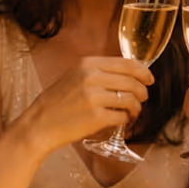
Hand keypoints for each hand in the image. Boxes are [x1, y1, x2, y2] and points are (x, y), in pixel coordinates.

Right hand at [32, 56, 152, 151]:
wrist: (39, 124)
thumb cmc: (57, 102)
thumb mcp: (74, 76)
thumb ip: (98, 72)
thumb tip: (128, 73)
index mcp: (87, 64)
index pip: (126, 64)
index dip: (143, 72)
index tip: (149, 79)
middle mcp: (92, 77)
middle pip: (132, 81)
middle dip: (142, 92)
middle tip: (142, 99)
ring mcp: (94, 97)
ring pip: (131, 99)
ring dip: (136, 107)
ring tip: (132, 112)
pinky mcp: (96, 117)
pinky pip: (122, 116)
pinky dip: (126, 119)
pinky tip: (123, 121)